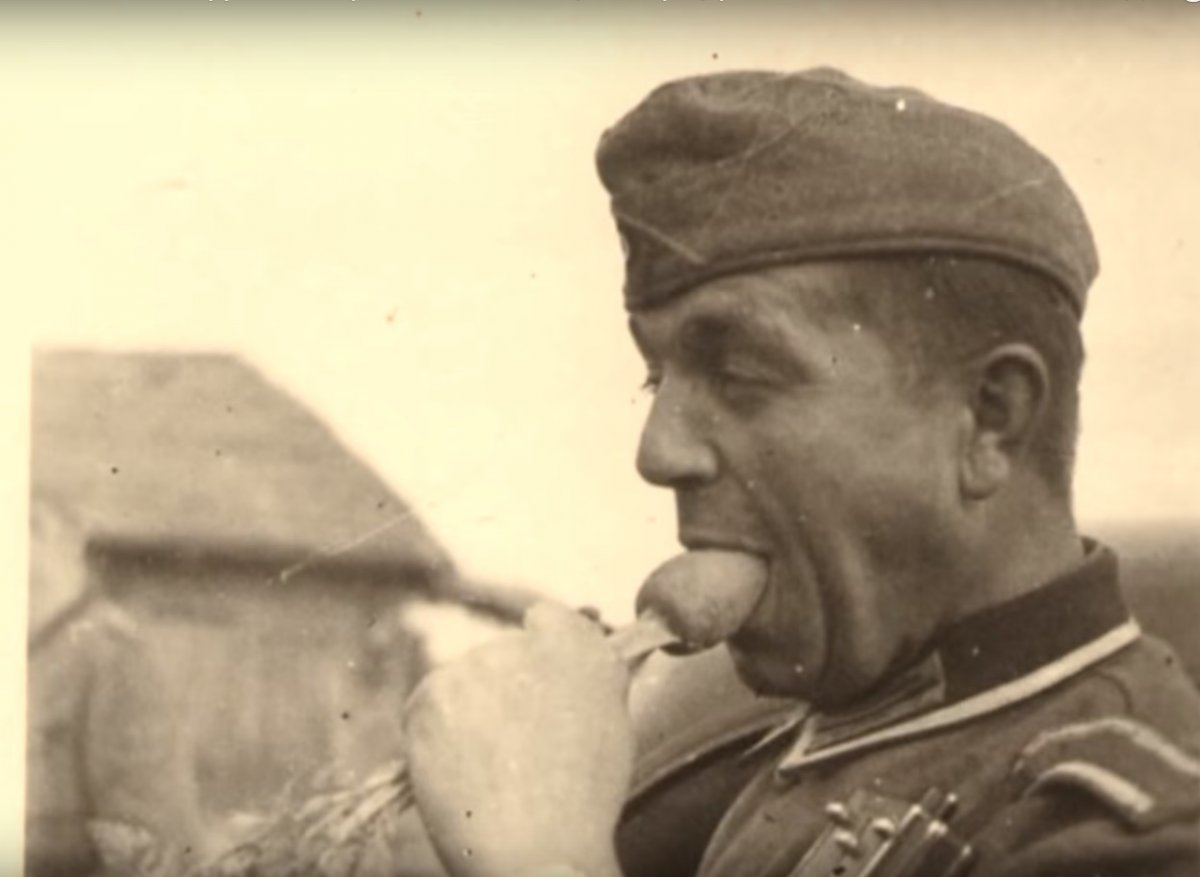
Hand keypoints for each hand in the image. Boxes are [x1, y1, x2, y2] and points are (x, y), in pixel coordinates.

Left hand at [403, 602, 632, 876]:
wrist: (539, 850)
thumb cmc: (581, 804)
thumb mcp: (611, 726)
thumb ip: (595, 679)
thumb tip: (585, 655)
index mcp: (583, 646)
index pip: (546, 619)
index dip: (538, 653)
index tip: (534, 686)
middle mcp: (529, 642)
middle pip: (501, 655)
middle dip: (501, 690)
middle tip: (514, 750)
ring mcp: (478, 663)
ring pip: (464, 681)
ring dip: (469, 712)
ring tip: (490, 770)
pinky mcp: (434, 690)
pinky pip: (429, 703)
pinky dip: (436, 732)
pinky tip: (461, 770)